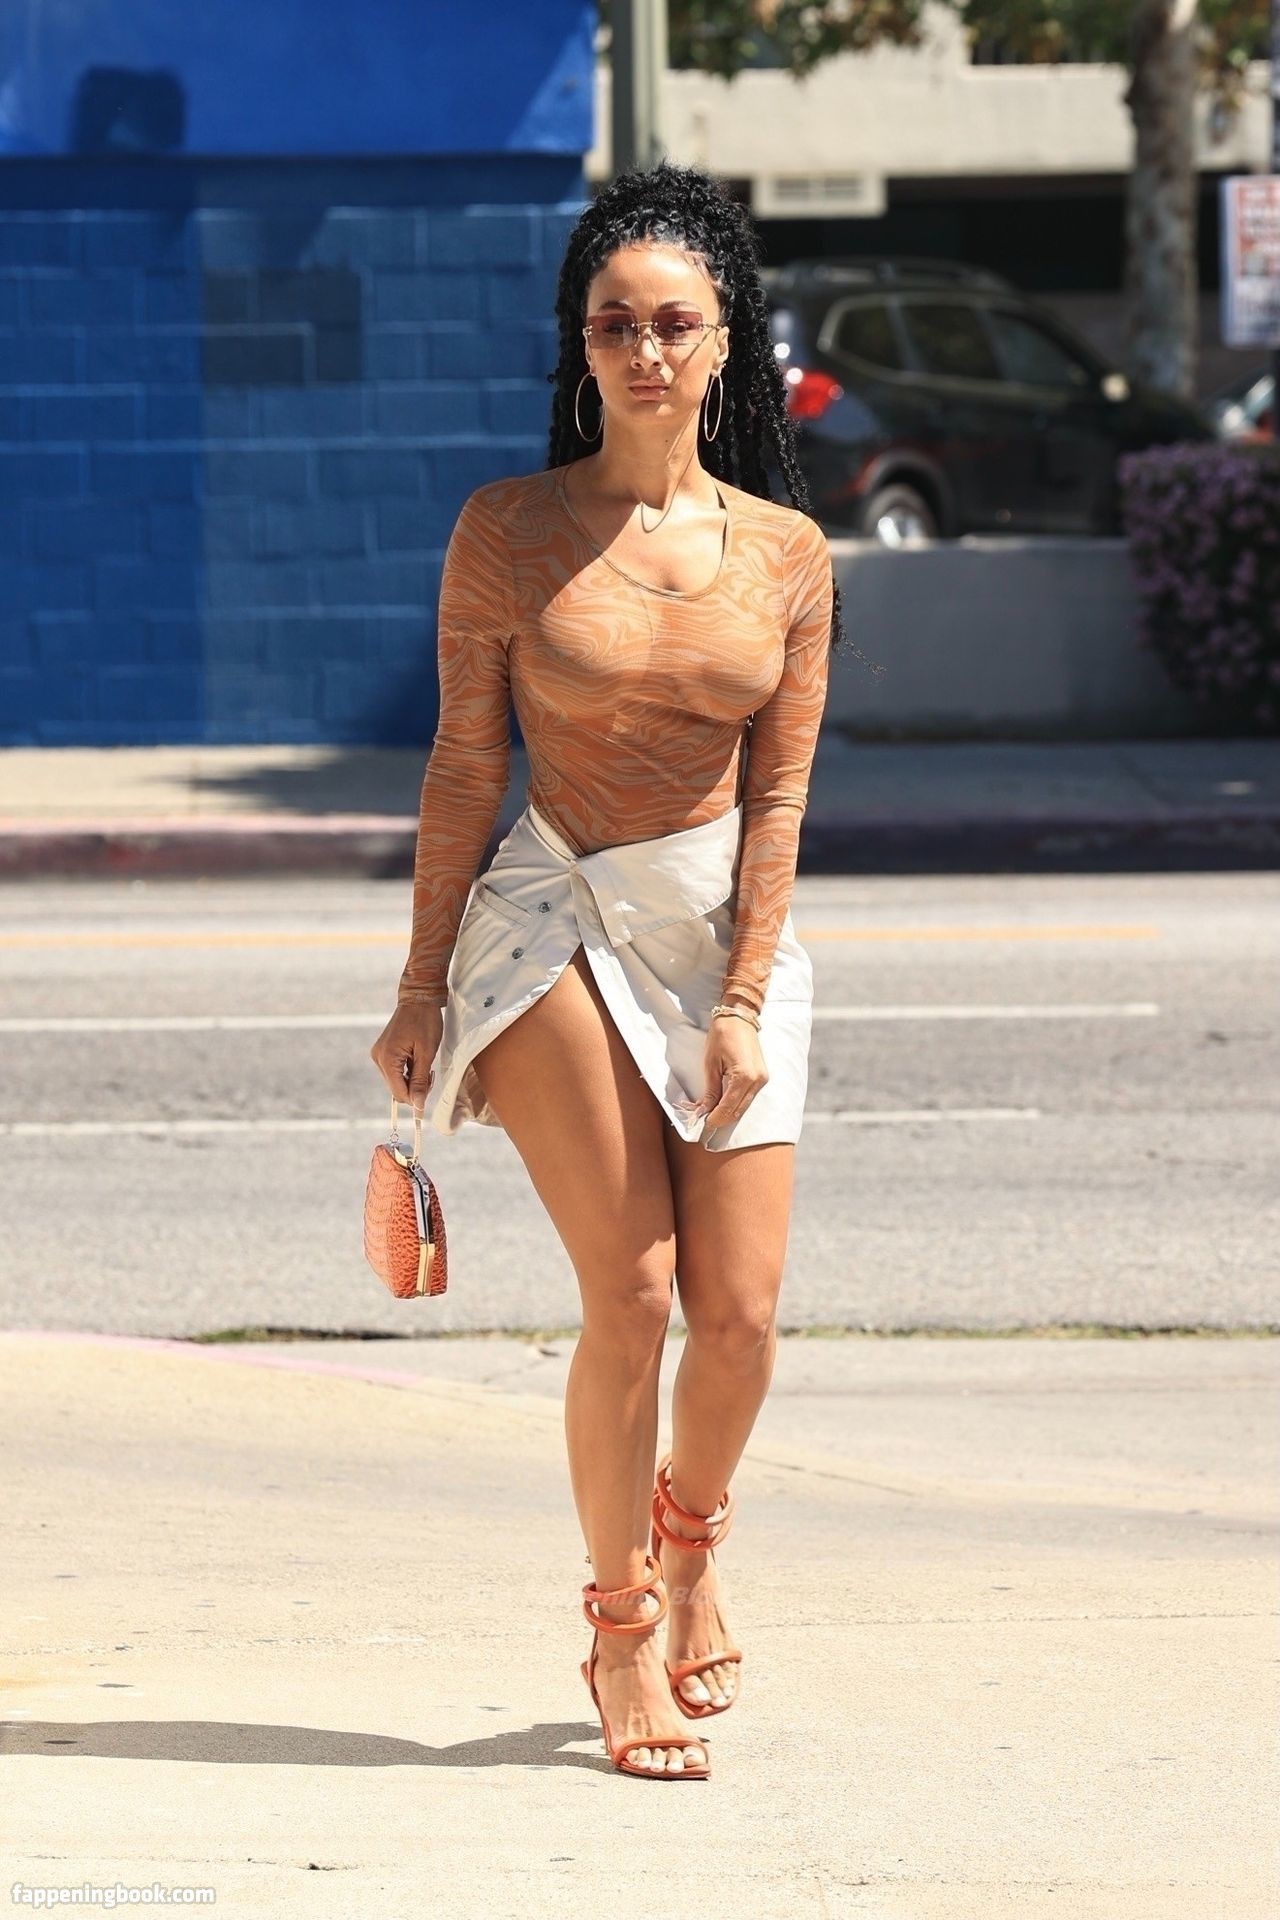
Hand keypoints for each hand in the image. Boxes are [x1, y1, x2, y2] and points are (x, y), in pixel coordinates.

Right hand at [370, 1001, 443, 1116]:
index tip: (430, 1094)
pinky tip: (417, 1061)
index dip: (416, 1098)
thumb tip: (418, 1106)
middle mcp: (378, 1058)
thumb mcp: (426, 1053)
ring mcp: (379, 1054)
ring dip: (412, 1080)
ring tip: (425, 1065)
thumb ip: (421, 1081)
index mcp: (387, 1058)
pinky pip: (395, 1071)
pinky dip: (407, 1072)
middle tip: (430, 1075)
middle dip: (415, 1088)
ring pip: (396, 1081)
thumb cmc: (425, 1022)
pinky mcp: (383, 1051)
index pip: (399, 1092)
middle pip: (396, 1088)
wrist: (418, 998)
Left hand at [697, 1008, 767, 1130]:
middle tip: (703, 1121)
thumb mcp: (711, 1064)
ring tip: (710, 1114)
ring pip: (743, 1107)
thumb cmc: (722, 1035)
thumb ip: (710, 1090)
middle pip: (737, 1111)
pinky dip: (735, 1104)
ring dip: (727, 1113)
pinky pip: (748, 1098)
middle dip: (720, 1119)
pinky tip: (722, 1104)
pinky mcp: (762, 1078)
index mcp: (744, 1076)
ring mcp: (762, 1080)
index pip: (728, 1107)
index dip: (714, 1119)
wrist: (739, 1017)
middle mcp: (757, 1081)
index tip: (701, 1124)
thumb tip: (704, 1111)